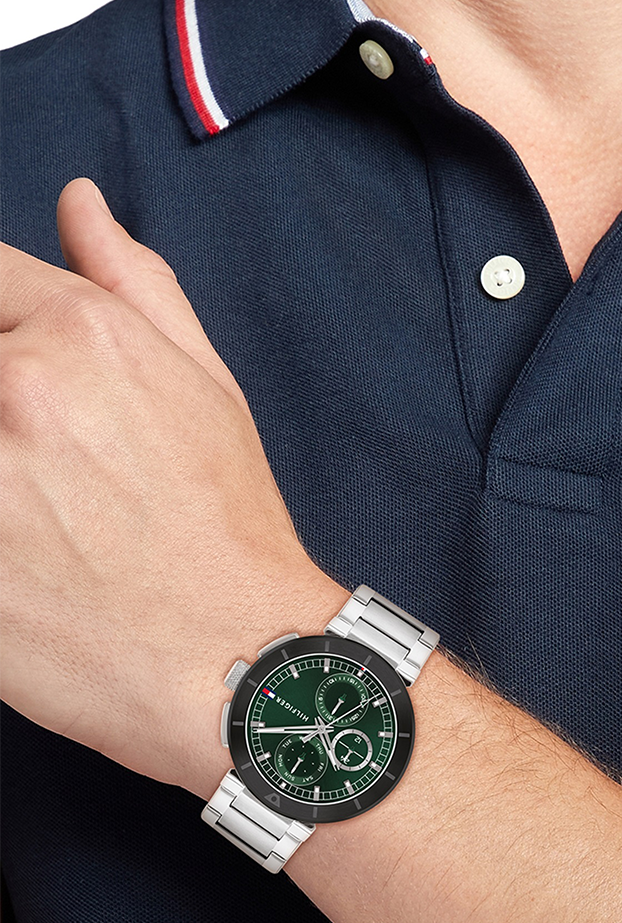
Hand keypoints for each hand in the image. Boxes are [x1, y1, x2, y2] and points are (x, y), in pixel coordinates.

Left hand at [0, 178, 337, 790]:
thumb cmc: (229, 529)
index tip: (20, 377)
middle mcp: (16, 389)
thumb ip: (136, 283)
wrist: (234, 656)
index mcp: (83, 335)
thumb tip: (79, 204)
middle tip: (39, 458)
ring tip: (39, 504)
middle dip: (1, 401)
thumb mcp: (209, 387)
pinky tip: (24, 542)